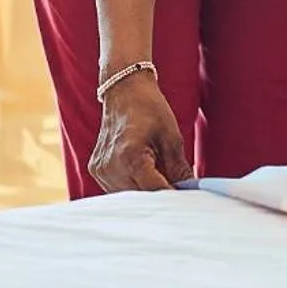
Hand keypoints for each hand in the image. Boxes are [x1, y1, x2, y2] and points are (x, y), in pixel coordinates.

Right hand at [88, 74, 192, 192]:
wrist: (124, 90)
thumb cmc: (149, 108)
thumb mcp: (172, 137)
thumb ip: (180, 169)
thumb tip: (190, 192)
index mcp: (130, 156)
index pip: (154, 190)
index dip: (172, 195)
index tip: (186, 198)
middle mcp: (111, 166)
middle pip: (141, 196)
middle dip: (161, 194)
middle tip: (177, 186)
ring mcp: (100, 170)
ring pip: (129, 196)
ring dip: (146, 191)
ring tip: (158, 171)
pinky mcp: (96, 170)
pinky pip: (118, 189)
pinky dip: (133, 186)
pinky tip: (142, 170)